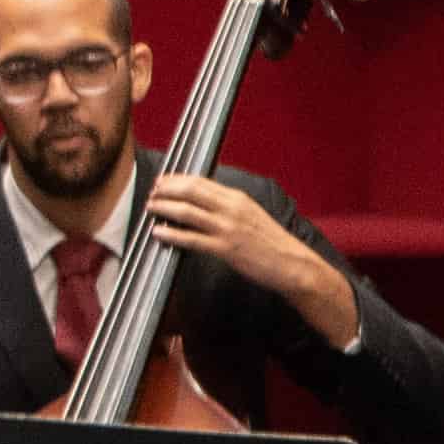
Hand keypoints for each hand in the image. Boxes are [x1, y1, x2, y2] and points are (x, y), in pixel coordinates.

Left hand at [143, 173, 357, 345]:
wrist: (293, 264)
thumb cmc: (271, 242)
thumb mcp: (251, 214)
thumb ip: (228, 206)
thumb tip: (202, 201)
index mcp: (237, 198)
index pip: (200, 182)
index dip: (177, 179)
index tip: (162, 180)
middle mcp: (231, 208)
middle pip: (190, 191)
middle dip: (166, 190)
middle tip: (152, 192)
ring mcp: (227, 228)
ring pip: (187, 212)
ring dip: (164, 208)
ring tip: (151, 207)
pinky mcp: (225, 248)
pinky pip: (191, 239)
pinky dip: (171, 234)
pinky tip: (158, 233)